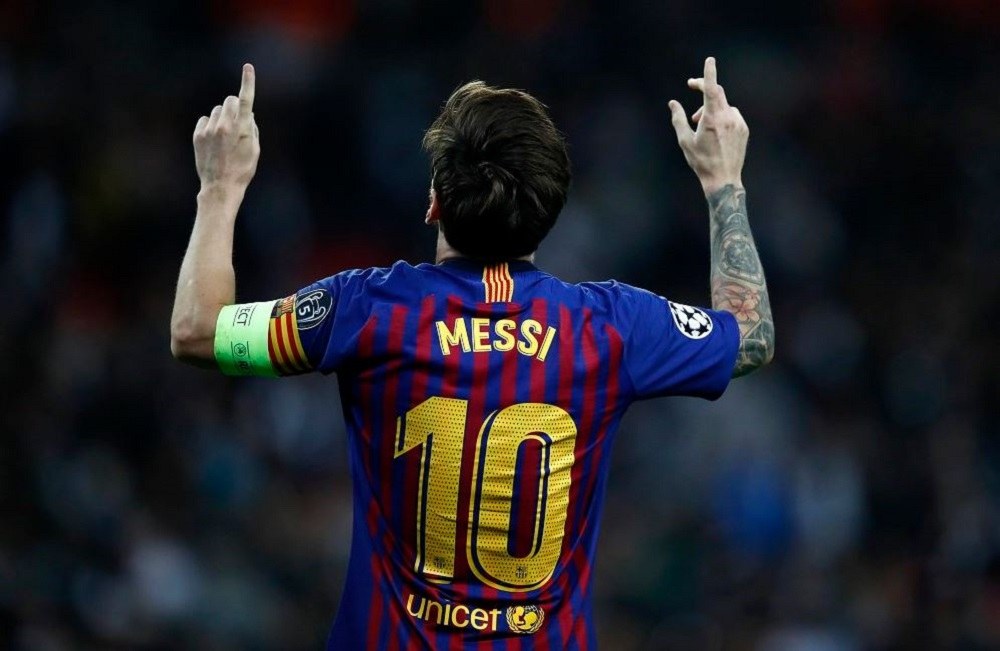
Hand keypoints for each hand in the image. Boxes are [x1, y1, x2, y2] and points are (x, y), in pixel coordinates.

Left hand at [193, 64, 259, 191]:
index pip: (245, 100)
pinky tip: (214, 141)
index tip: (248, 67)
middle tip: (236, 123)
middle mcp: (224, 126)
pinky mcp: (198, 135)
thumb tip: (247, 113)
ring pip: (217, 111)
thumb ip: (251, 128)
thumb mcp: (254, 150)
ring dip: (222, 118)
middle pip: (229, 101)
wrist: (220, 186)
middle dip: (234, 107)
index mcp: (241, 129)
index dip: (247, 82)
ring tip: (224, 138)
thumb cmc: (242, 170)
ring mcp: (209, 130)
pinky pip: (205, 120)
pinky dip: (210, 126)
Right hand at [668, 57, 747, 193]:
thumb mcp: (685, 140)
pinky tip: (714, 132)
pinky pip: (732, 115)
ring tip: (700, 124)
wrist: (723, 179)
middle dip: (704, 88)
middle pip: (717, 93)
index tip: (709, 59)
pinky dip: (722, 117)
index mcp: (712, 119)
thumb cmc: (701, 162)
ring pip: (723, 105)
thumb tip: (672, 103)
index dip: (709, 73)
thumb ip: (678, 119)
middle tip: (691, 86)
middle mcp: (728, 118)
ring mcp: (738, 123)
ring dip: (711, 108)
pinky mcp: (744, 129)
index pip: (712, 89)